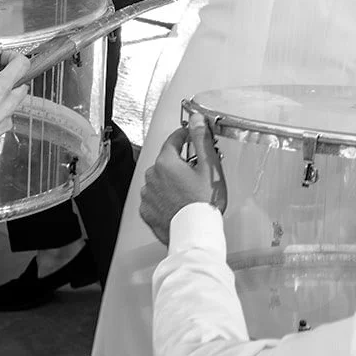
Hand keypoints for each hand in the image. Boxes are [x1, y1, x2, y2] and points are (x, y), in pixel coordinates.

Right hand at [0, 51, 27, 164]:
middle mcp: (8, 104)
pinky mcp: (2, 130)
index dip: (14, 56)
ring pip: (14, 100)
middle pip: (22, 83)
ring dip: (5, 93)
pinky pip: (6, 114)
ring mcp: (7, 119)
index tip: (2, 57)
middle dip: (11, 76)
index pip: (22, 65)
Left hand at [140, 114, 227, 246]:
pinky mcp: (146, 211)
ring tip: (188, 192)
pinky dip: (163, 198)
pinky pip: (154, 198)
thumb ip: (201, 139)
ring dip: (170, 181)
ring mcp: (147, 195)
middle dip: (180, 163)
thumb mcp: (209, 166)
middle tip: (196, 173)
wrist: (195, 234)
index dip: (185, 135)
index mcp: (166, 162)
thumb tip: (196, 120)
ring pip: (159, 180)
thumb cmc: (203, 203)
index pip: (174, 139)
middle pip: (167, 161)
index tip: (191, 136)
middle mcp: (152, 176)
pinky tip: (177, 204)